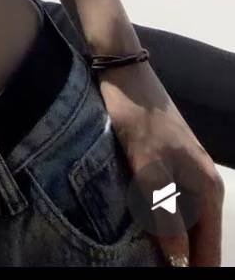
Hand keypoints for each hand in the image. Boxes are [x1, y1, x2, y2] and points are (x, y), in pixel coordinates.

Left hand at [100, 62, 223, 266]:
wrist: (123, 72)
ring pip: (184, 226)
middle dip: (180, 260)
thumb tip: (179, 262)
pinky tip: (142, 234)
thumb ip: (165, 216)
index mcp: (207, 190)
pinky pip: (171, 208)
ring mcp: (188, 175)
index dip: (192, 270)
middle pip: (198, 242)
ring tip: (145, 259)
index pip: (209, 251)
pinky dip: (160, 225)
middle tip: (148, 267)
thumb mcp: (148, 169)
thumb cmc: (137, 118)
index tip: (169, 276)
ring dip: (169, 245)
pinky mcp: (168, 166)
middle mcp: (204, 186)